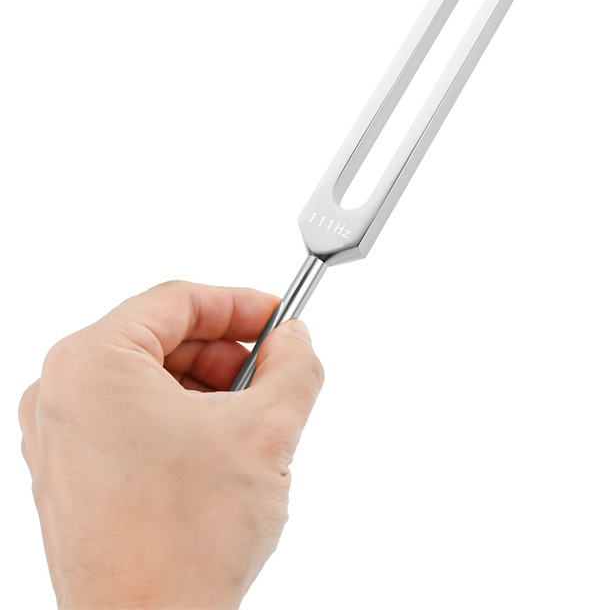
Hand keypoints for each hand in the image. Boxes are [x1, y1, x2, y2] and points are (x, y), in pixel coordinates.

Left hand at [19, 281, 323, 608]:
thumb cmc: (185, 541)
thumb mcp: (268, 428)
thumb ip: (295, 365)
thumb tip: (295, 341)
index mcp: (92, 365)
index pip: (177, 300)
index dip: (240, 304)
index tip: (279, 320)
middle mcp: (60, 396)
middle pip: (161, 338)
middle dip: (226, 351)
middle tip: (273, 372)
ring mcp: (57, 441)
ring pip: (147, 380)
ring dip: (208, 387)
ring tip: (253, 421)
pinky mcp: (68, 478)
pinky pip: (130, 419)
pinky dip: (181, 419)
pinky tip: (221, 451)